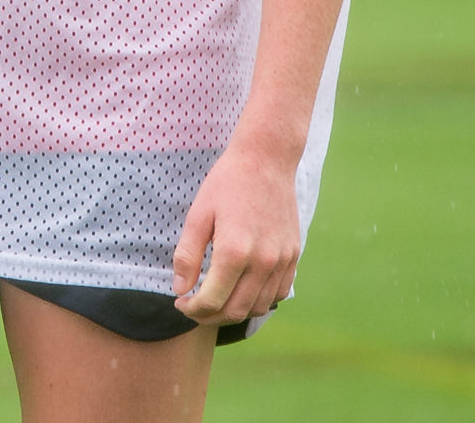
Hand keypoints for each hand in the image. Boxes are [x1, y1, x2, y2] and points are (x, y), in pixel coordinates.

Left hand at [171, 137, 301, 326]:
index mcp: (235, 252)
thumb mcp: (198, 215)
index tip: (180, 303)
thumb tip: (181, 289)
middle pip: (235, 311)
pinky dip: (259, 300)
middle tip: (194, 307)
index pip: (211, 301)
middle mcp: (262, 262)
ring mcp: (282, 260)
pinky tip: (242, 289)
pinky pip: (279, 293)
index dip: (192, 309)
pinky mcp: (293, 255)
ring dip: (234, 312)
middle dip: (210, 316)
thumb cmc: (227, 183)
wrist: (266, 159)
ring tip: (216, 300)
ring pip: (258, 306)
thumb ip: (187, 255)